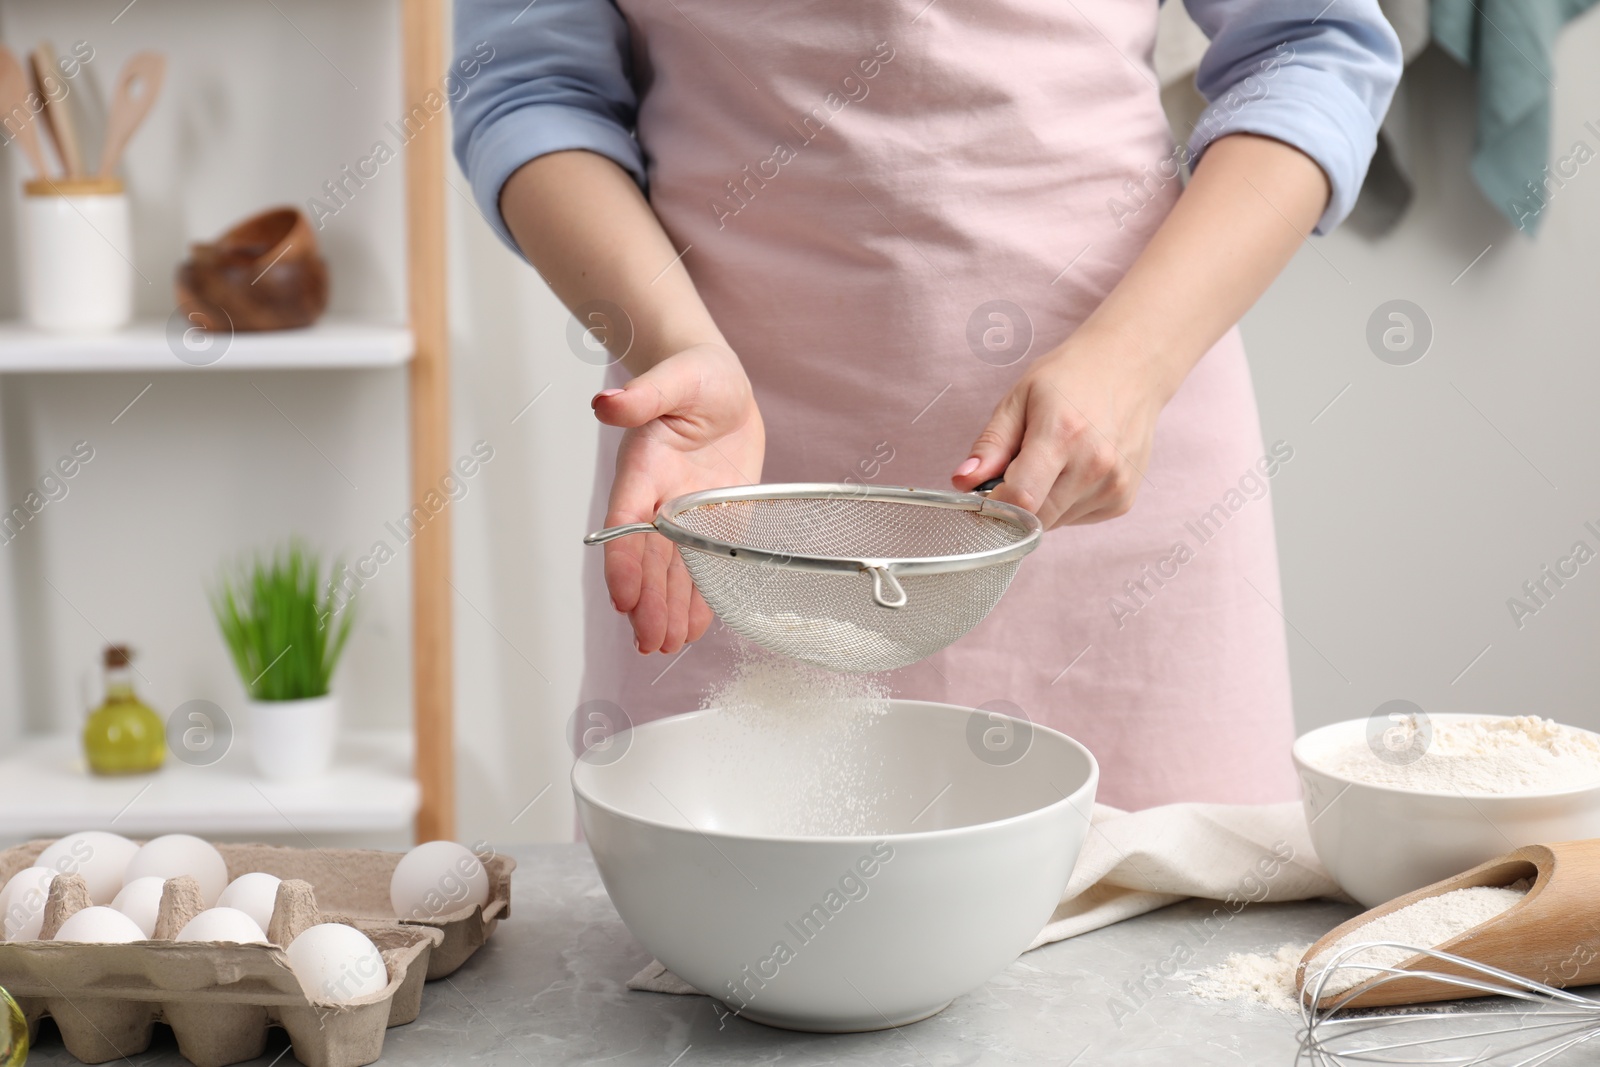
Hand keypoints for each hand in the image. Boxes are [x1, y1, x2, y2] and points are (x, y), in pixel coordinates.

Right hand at [593, 342, 765, 653]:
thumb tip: (607, 403)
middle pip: (647, 559)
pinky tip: (694, 630)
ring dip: (668, 610)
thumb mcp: (675, 377)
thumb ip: (643, 395)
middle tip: (649, 643)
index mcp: (643, 468)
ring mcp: (685, 515)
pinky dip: (699, 598)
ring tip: (665, 648)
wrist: (722, 386)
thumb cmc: (695, 375)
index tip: (622, 597)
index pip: (626, 522)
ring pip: (673, 572)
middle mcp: (659, 499)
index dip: (623, 561)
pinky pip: (704, 566)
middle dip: (647, 602)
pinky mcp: (715, 522)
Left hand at [950, 331, 1169, 527]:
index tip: (983, 492)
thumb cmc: (1070, 378)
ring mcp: (1114, 485)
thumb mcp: (1020, 398)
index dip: (993, 504)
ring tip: (1051, 461)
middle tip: (1016, 470)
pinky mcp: (1122, 500)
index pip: (1020, 499)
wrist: (1131, 367)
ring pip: (1054, 522)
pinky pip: (1076, 519)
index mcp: (1063, 435)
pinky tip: (1074, 469)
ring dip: (1040, 504)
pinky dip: (1064, 504)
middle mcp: (1095, 465)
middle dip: (1014, 504)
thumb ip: (991, 444)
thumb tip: (962, 482)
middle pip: (1035, 518)